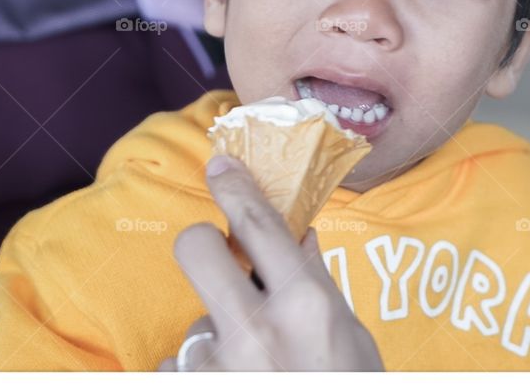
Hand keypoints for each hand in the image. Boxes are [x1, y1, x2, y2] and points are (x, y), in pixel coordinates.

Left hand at [157, 155, 383, 370]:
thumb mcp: (350, 340)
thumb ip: (318, 285)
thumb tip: (298, 233)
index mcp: (306, 308)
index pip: (260, 225)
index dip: (235, 187)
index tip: (219, 165)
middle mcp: (254, 331)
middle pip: (195, 247)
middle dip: (204, 245)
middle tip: (223, 265)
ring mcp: (213, 368)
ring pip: (193, 321)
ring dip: (215, 340)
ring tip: (252, 375)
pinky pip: (179, 367)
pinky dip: (202, 376)